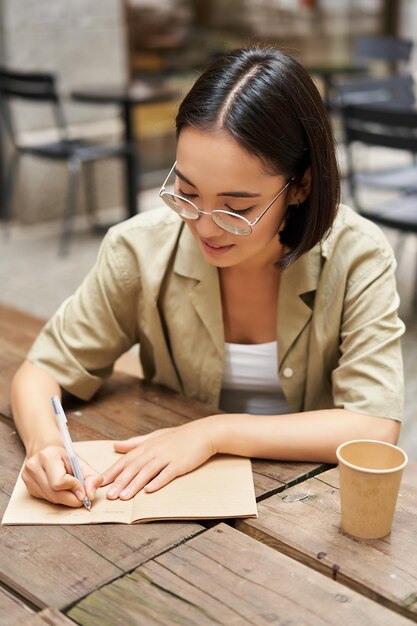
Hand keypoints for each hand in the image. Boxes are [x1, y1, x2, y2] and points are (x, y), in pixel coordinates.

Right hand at [22, 445, 102, 506]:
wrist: (45, 449)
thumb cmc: (64, 455)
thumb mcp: (80, 462)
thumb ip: (91, 477)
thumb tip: (91, 495)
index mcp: (47, 456)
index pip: (59, 482)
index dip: (74, 488)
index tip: (83, 488)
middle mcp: (34, 467)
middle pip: (55, 494)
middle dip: (72, 498)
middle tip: (82, 495)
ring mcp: (28, 478)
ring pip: (51, 499)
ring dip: (66, 498)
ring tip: (71, 488)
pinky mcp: (28, 487)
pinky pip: (47, 499)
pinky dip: (57, 497)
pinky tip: (60, 488)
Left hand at [101, 418, 217, 499]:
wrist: (202, 433)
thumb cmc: (177, 437)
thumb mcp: (154, 437)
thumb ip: (134, 443)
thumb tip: (116, 445)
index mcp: (146, 446)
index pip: (125, 460)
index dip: (112, 471)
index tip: (100, 482)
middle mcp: (154, 451)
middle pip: (134, 467)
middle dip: (120, 481)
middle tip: (109, 495)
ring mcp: (167, 457)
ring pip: (147, 472)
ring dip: (135, 484)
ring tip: (124, 497)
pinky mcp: (179, 463)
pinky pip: (167, 474)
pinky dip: (158, 481)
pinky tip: (149, 490)